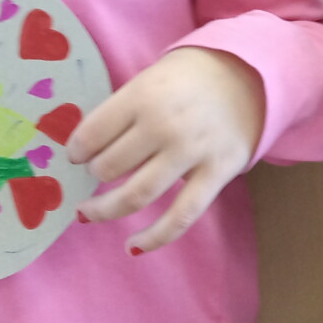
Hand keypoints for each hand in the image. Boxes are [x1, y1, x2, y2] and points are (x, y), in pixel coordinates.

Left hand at [68, 47, 266, 252]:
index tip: (76, 156)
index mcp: (143, 96)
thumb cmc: (187, 79)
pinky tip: (132, 247)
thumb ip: (119, 112)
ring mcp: (191, 152)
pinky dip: (154, 238)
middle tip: (96, 172)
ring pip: (136, 195)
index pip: (92, 134)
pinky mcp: (216, 174)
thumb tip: (83, 152)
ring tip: (89, 212)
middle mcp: (164, 124)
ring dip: (105, 209)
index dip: (76, 150)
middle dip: (94, 174)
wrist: (246, 75)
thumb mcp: (148, 80)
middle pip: (109, 166)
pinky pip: (181, 216)